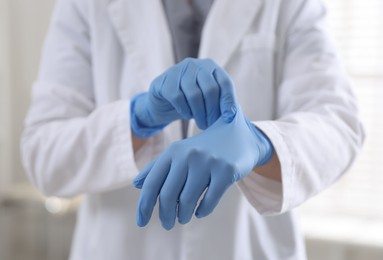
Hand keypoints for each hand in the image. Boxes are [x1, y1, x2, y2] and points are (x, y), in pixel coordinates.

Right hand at [130, 58, 236, 137]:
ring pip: (194, 94)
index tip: (229, 118)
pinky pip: (178, 97)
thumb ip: (220, 103)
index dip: (229, 101)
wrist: (163, 102)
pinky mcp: (165, 80)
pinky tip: (186, 114)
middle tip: (212, 125)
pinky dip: (184, 110)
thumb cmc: (190, 102)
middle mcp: (195, 64)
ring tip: (201, 123)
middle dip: (213, 111)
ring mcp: (178, 70)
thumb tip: (232, 116)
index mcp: (211, 67)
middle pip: (210, 89)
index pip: (225, 82)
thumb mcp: (207, 100)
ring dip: (199, 113)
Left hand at [133, 107, 273, 229]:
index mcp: (174, 150)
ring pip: (187, 200)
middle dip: (165, 215)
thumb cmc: (205, 148)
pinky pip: (209, 201)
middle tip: (167, 224)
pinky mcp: (226, 171)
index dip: (144, 205)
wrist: (241, 137)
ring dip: (183, 215)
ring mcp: (208, 162)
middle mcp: (189, 155)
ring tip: (183, 218)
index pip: (153, 183)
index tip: (141, 222)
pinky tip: (199, 212)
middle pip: (168, 195)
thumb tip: (136, 184)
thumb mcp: (180, 151)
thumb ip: (157, 166)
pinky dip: (202, 211)